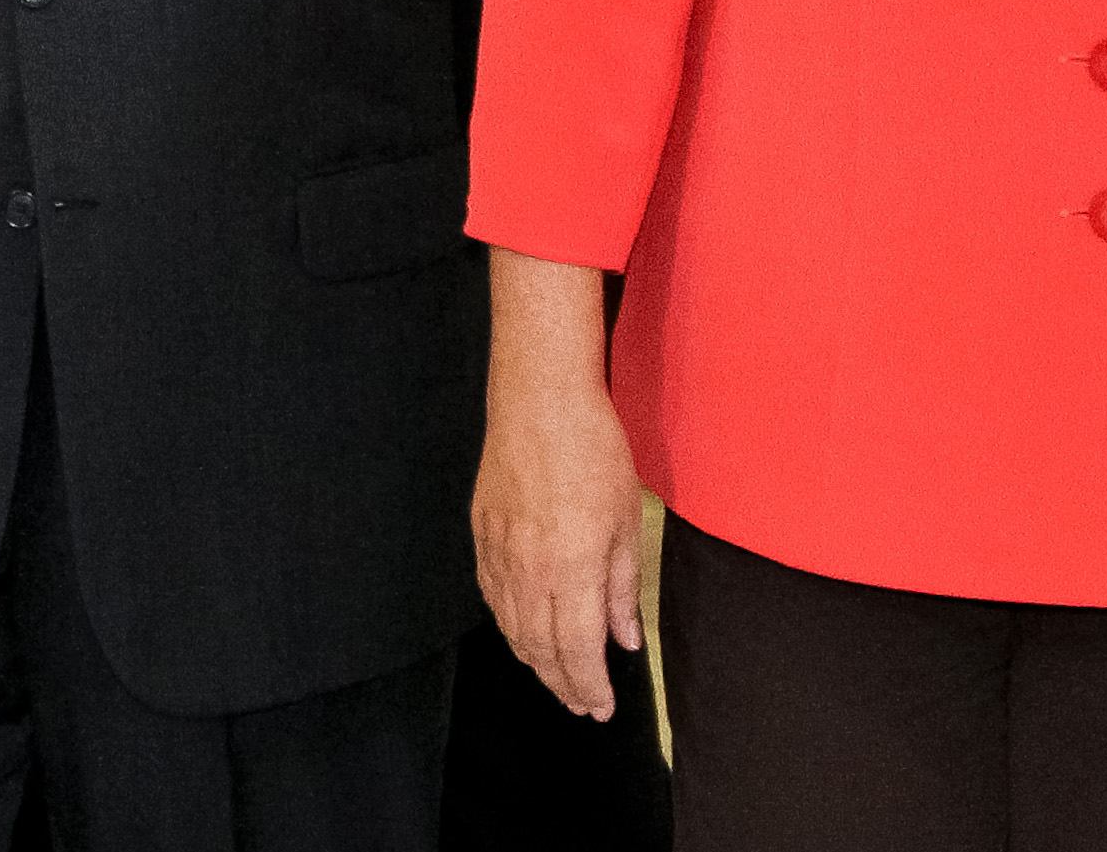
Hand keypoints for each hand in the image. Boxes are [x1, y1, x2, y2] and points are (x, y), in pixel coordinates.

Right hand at [478, 251, 644, 719]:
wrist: (540, 399)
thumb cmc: (593, 451)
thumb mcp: (625, 521)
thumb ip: (622, 588)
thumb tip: (624, 639)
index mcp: (569, 569)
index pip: (576, 651)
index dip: (588, 687)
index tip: (601, 708)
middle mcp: (527, 570)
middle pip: (539, 648)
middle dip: (562, 684)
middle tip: (581, 704)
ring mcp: (497, 551)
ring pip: (511, 627)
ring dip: (534, 661)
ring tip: (556, 679)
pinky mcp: (480, 532)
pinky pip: (491, 595)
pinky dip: (507, 624)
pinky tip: (521, 631)